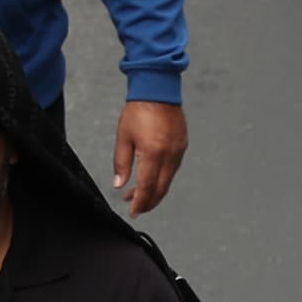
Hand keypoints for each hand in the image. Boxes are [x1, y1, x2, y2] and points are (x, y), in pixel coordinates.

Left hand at [112, 99, 187, 216]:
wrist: (157, 90)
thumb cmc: (139, 109)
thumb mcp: (123, 137)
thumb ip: (121, 163)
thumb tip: (119, 184)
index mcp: (152, 153)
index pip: (146, 187)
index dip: (140, 202)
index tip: (133, 212)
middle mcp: (168, 155)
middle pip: (160, 189)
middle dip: (148, 202)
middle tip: (137, 207)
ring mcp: (178, 152)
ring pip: (168, 181)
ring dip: (155, 190)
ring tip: (140, 193)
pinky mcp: (182, 147)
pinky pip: (173, 169)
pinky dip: (163, 178)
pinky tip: (153, 177)